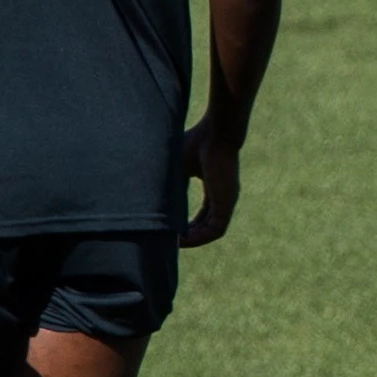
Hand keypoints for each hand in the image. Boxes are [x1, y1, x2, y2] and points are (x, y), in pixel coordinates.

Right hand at [182, 117, 241, 246]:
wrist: (216, 132)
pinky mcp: (228, 202)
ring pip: (211, 230)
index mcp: (213, 185)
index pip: (203, 213)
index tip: (170, 230)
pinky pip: (216, 230)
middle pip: (206, 224)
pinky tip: (183, 240)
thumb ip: (170, 182)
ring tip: (173, 244)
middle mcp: (223, 195)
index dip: (187, 223)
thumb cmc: (197, 141)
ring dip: (193, 239)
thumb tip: (148, 195)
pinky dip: (200, 237)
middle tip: (169, 242)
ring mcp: (227, 200)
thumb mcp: (178, 165)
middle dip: (188, 235)